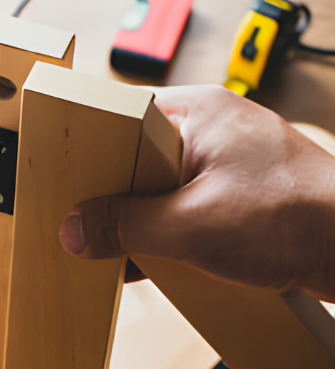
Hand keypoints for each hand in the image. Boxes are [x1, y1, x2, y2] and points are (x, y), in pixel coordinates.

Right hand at [59, 85, 334, 300]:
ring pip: (158, 185)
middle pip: (135, 158)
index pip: (119, 122)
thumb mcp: (191, 227)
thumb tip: (77, 230)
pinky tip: (164, 256)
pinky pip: (183, 202)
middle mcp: (209, 128)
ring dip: (144, 219)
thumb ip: (127, 227)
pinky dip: (169, 228)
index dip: (91, 156)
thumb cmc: (298, 218)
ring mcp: (224, 159)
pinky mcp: (236, 188)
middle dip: (117, 197)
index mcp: (197, 113)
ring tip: (135, 246)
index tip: (70, 188)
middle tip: (99, 225)